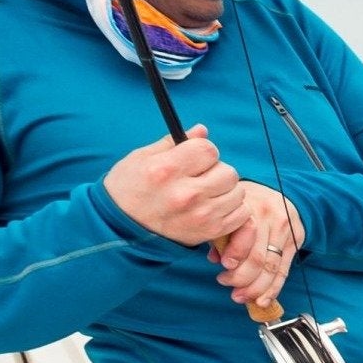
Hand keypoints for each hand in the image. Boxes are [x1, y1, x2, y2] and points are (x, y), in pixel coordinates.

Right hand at [103, 126, 246, 246]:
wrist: (121, 230)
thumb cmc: (128, 189)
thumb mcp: (141, 158)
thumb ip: (173, 142)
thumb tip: (202, 130)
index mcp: (166, 170)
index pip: (208, 150)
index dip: (203, 150)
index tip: (195, 156)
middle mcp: (185, 194)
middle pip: (228, 171)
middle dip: (216, 169)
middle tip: (201, 176)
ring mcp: (200, 215)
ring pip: (237, 192)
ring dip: (226, 190)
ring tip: (206, 192)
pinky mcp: (209, 231)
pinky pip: (241, 214)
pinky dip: (232, 208)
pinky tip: (214, 206)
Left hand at [211, 182, 305, 308]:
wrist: (277, 192)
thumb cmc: (246, 205)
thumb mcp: (230, 212)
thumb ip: (221, 234)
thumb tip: (215, 260)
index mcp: (248, 206)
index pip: (245, 236)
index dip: (235, 256)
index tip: (223, 268)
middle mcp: (269, 217)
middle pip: (258, 257)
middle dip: (243, 280)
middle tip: (231, 290)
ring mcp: (285, 229)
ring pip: (271, 267)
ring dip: (256, 288)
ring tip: (242, 297)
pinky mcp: (296, 240)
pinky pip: (284, 270)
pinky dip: (273, 289)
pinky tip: (263, 300)